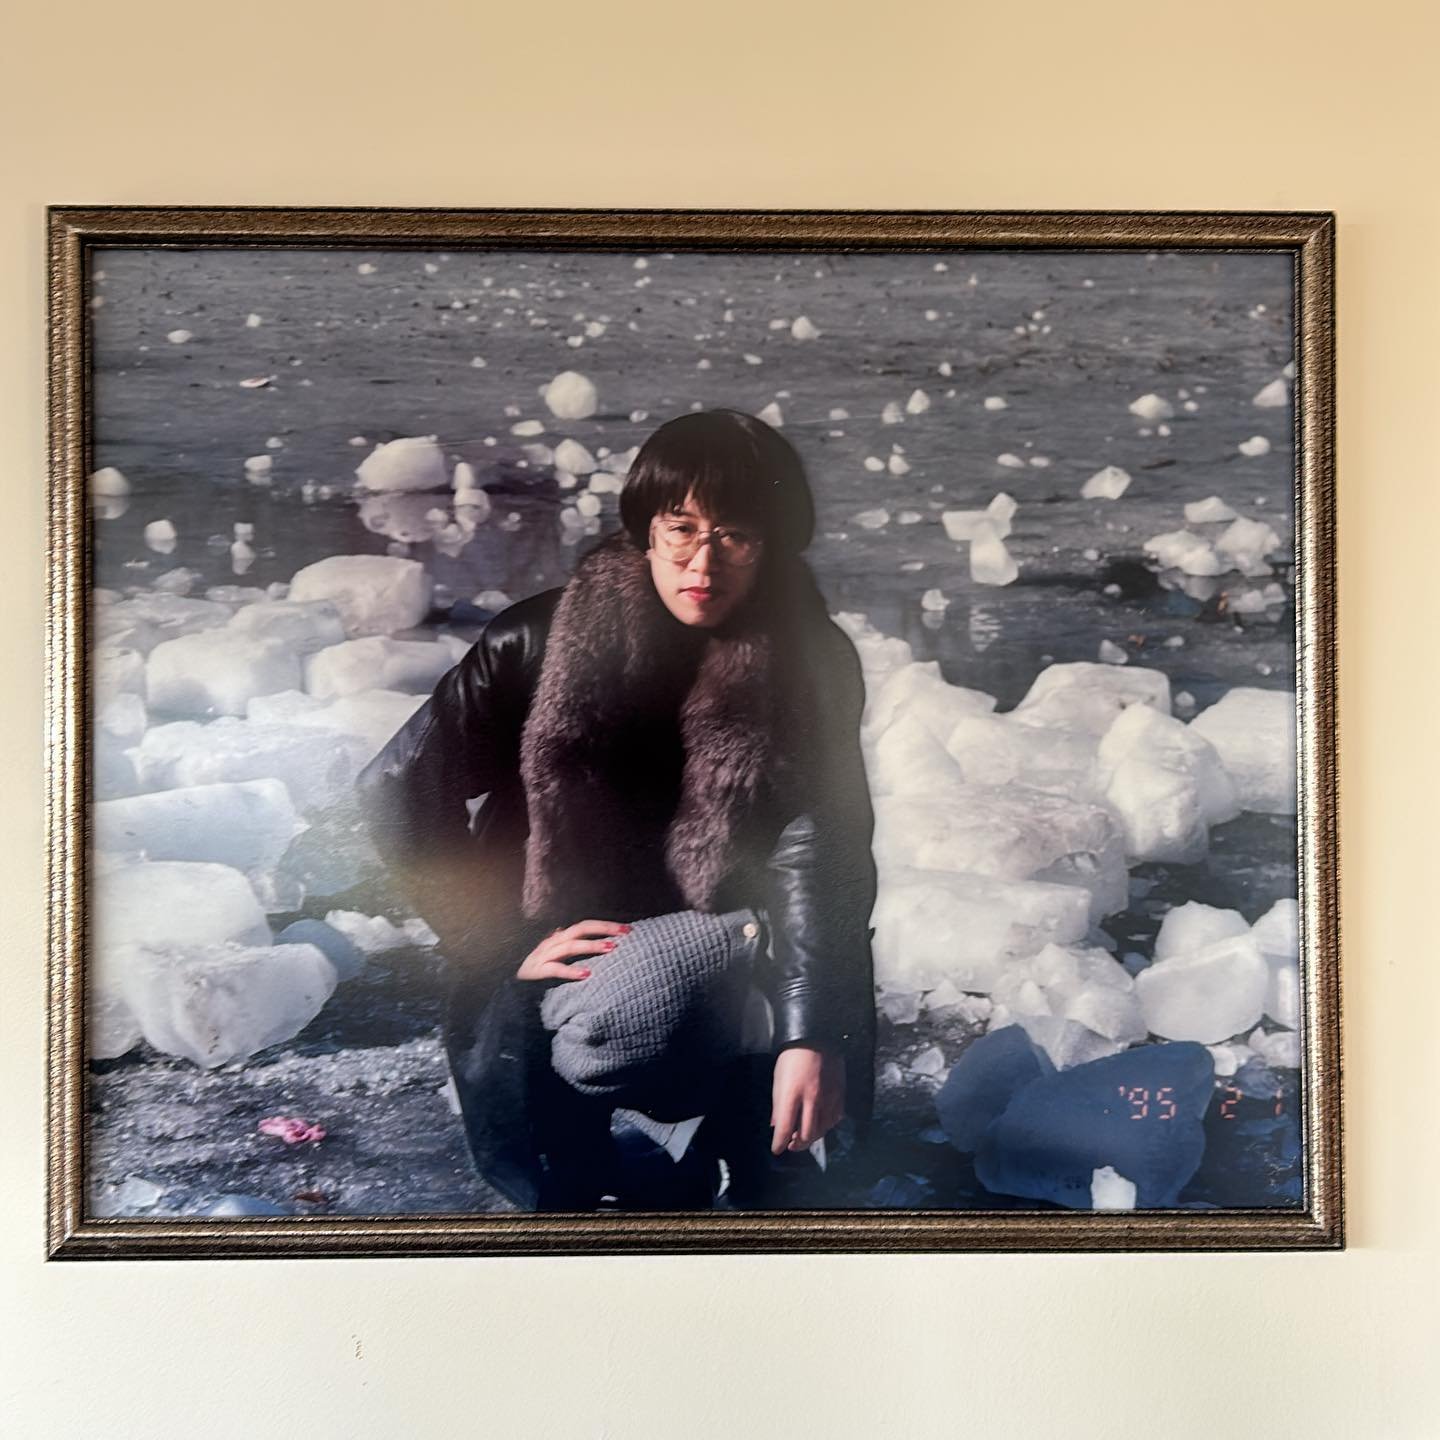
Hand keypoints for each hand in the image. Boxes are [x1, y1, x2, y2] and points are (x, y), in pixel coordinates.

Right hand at [515, 919, 629, 981]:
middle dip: (604, 929)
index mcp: (559, 939)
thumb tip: (571, 933)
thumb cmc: (537, 974)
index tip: (628, 929)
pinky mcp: (536, 972)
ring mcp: (542, 956)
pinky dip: (571, 970)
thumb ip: (567, 947)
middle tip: (625, 933)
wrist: (510, 991)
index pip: (585, 926)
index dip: (606, 925)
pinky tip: (586, 974)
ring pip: (569, 946)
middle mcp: (551, 943)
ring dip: (592, 946)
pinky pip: (554, 969)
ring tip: (611, 948)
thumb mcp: (556, 958)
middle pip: (580, 929)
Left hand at [770, 1045, 845, 1154]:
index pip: (785, 1127)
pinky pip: (835, 1118)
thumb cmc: (792, 1056)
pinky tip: (820, 1124)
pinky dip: (826, 1125)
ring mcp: (828, 1096)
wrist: (816, 1036)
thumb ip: (778, 1105)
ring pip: (823, 1129)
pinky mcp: (839, 1093)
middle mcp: (811, 1097)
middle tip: (791, 1145)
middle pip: (807, 1134)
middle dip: (797, 1145)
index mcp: (791, 1092)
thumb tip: (777, 1125)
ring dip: (812, 1137)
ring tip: (804, 1136)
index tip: (777, 1149)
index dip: (779, 1143)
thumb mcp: (778, 1079)